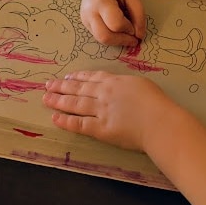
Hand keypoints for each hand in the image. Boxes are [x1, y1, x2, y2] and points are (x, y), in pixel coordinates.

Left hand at [43, 70, 176, 150]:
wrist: (159, 122)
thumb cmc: (157, 104)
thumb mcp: (141, 85)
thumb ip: (126, 85)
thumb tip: (119, 87)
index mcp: (115, 81)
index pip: (92, 77)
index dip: (78, 77)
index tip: (67, 76)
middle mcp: (104, 94)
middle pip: (78, 88)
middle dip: (62, 86)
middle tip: (48, 85)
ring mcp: (101, 111)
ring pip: (75, 104)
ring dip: (59, 101)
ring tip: (46, 98)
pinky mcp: (100, 129)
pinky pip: (79, 124)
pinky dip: (66, 121)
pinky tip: (55, 118)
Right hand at [80, 0, 146, 45]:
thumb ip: (139, 14)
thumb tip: (139, 36)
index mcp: (101, 0)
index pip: (115, 24)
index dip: (128, 29)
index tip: (135, 26)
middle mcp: (89, 11)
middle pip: (104, 37)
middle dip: (122, 41)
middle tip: (134, 39)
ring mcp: (85, 18)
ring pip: (101, 39)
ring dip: (117, 40)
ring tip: (126, 32)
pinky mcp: (85, 23)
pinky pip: (99, 36)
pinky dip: (111, 36)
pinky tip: (117, 28)